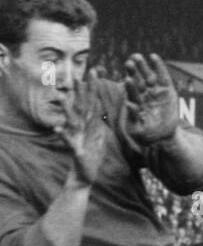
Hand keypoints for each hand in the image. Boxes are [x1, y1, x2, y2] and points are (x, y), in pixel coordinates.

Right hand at [58, 68, 109, 185]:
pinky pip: (68, 142)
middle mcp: (81, 128)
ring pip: (71, 121)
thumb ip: (99, 122)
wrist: (85, 174)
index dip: (93, 87)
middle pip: (81, 106)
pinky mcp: (75, 150)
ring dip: (67, 110)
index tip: (95, 71)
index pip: (91, 101)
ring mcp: (77, 137)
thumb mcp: (99, 136)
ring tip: (62, 96)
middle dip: (81, 92)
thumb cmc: (92, 154)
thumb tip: (102, 109)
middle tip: (78, 75)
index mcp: (89, 124)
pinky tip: (56, 128)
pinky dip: (63, 135)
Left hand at [123, 53, 179, 145]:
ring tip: (137, 56)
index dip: (130, 85)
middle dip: (133, 71)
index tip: (127, 78)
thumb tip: (129, 104)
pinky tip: (153, 56)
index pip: (132, 92)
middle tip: (128, 62)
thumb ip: (133, 117)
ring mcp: (155, 91)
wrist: (162, 135)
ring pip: (148, 76)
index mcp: (136, 103)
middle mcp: (144, 95)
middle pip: (138, 80)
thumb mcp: (138, 129)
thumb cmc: (146, 134)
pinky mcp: (167, 89)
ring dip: (143, 66)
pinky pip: (163, 76)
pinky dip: (159, 66)